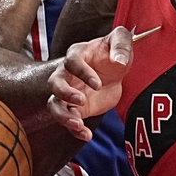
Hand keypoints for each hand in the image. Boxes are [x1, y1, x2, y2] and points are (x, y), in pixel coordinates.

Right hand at [48, 26, 133, 140]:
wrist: (114, 72)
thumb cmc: (113, 52)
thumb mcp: (121, 40)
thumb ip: (121, 44)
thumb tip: (118, 61)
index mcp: (77, 54)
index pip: (72, 61)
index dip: (82, 72)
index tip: (98, 84)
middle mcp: (67, 74)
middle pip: (54, 83)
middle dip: (65, 93)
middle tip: (81, 101)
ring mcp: (68, 93)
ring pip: (54, 105)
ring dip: (63, 116)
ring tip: (78, 125)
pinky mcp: (75, 109)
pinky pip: (69, 121)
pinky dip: (75, 131)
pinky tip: (87, 135)